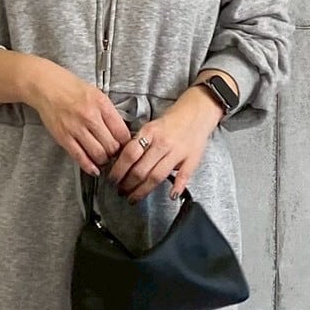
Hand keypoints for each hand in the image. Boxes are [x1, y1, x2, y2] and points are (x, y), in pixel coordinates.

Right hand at [24, 61, 132, 174]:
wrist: (46, 87)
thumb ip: (108, 112)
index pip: (122, 132)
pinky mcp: (64, 138)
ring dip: (104, 160)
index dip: (126, 143)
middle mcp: (90, 117)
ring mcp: (76, 128)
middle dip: (116, 153)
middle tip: (115, 154)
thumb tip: (120, 132)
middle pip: (112, 146)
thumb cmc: (71, 88)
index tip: (125, 145)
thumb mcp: (96, 94)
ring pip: (98, 154)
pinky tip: (94, 168)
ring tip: (104, 159)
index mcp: (101, 104)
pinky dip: (89, 166)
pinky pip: (80, 157)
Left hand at [104, 85, 222, 202]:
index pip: (129, 154)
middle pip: (140, 170)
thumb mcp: (150, 127)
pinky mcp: (191, 159)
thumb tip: (120, 162)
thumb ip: (138, 144)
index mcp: (150, 132)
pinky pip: (183, 176)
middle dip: (127, 185)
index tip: (112, 180)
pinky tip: (171, 195)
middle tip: (121, 191)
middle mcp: (162, 143)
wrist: (198, 111)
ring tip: (133, 198)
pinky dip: (177, 187)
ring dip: (142, 191)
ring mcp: (177, 152)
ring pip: (156, 176)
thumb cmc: (171, 122)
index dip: (118, 170)